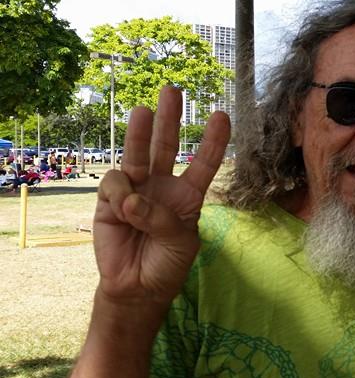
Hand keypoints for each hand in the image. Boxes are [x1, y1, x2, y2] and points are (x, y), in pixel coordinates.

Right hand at [93, 86, 229, 311]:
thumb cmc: (167, 264)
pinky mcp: (109, 199)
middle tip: (172, 91)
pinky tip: (123, 210)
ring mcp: (136, 189)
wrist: (136, 287)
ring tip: (142, 111)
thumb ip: (162, 219)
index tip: (221, 116)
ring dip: (140, 133)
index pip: (204, 163)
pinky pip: (115, 183)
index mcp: (189, 195)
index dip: (213, 141)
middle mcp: (163, 186)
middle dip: (170, 119)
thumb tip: (134, 199)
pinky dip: (120, 194)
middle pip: (168, 146)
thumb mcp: (180, 242)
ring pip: (138, 154)